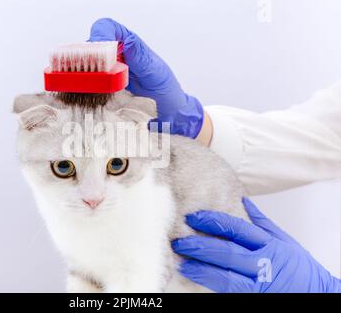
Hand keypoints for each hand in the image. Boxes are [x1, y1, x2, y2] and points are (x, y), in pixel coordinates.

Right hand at [89, 18, 204, 139]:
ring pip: (84, 63)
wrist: (164, 107)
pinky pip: (88, 81)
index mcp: (127, 43)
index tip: (101, 50)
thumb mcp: (154, 71)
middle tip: (98, 73)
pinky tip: (95, 94)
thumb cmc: (162, 86)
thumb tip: (128, 43)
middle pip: (90, 45)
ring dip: (86, 73)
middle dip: (89, 56)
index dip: (100, 33)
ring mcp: (105, 69)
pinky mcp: (101, 85)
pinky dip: (87, 86)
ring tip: (97, 86)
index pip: (107, 27)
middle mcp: (113, 53)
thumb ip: (140, 57)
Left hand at [171, 197, 339, 292]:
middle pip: (226, 252)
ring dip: (200, 269)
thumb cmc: (300, 267)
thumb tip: (243, 200)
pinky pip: (227, 291)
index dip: (212, 221)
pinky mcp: (252, 297)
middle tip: (179, 241)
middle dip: (200, 246)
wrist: (319, 296)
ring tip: (181, 262)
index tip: (193, 217)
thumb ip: (261, 222)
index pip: (236, 228)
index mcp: (269, 244)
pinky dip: (209, 284)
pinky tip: (194, 277)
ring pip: (225, 276)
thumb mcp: (284, 240)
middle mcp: (263, 263)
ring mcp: (258, 284)